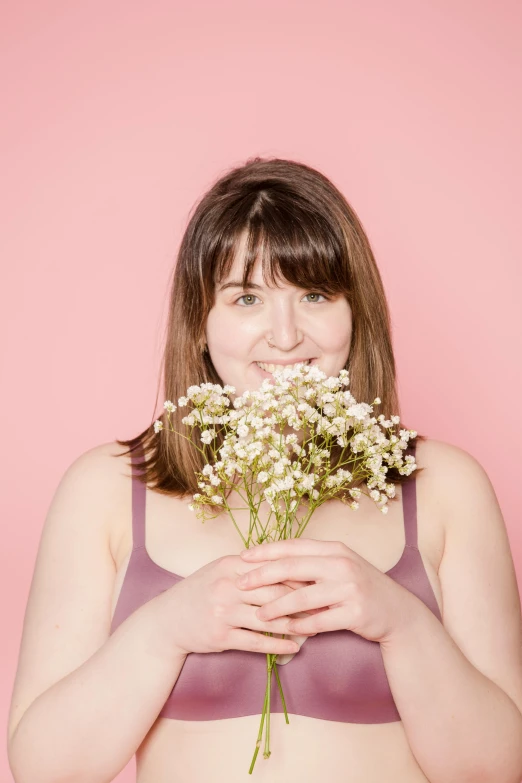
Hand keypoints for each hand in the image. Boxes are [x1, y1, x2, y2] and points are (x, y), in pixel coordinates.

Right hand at [157, 554, 316, 656]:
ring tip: (314, 628)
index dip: (298, 575)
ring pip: (268, 619)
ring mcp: (223, 612)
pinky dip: (278, 645)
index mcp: (230, 565)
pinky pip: (256, 641)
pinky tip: (294, 647)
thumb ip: (250, 566)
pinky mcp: (220, 636)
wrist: (167, 620)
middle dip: (302, 600)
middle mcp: (227, 586)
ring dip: (294, 625)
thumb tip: (288, 564)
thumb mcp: (221, 571)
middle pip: (273, 592)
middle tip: (324, 606)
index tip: (319, 581)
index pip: (272, 568)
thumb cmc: (201, 591)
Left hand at [236, 538, 414, 644]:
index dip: (266, 551)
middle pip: (293, 567)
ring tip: (259, 614)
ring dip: (278, 607)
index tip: (243, 557)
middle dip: (263, 575)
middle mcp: (342, 564)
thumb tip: (269, 563)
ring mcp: (350, 587)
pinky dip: (301, 625)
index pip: (293, 546)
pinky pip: (320, 620)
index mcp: (334, 549)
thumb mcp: (338, 567)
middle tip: (241, 584)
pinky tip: (286, 630)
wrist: (396, 611)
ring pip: (303, 596)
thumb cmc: (358, 588)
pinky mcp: (356, 612)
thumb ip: (310, 563)